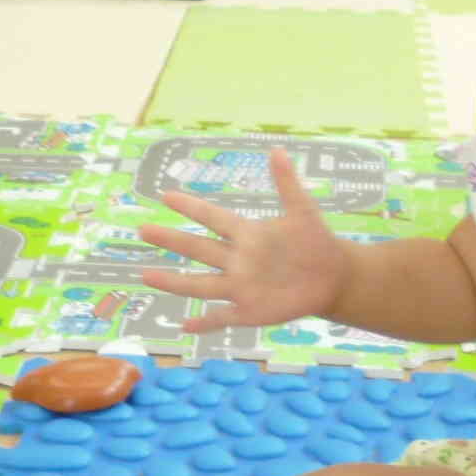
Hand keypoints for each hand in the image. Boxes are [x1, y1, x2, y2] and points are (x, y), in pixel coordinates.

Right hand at [138, 149, 348, 334]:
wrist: (332, 277)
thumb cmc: (315, 241)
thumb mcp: (302, 210)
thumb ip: (287, 183)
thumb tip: (276, 149)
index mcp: (247, 234)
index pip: (213, 218)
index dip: (191, 207)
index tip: (165, 195)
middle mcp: (237, 260)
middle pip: (198, 249)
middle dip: (172, 240)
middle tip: (143, 229)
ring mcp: (240, 287)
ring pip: (200, 285)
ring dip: (174, 282)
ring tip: (145, 276)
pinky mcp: (250, 311)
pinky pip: (223, 318)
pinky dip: (205, 323)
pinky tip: (185, 327)